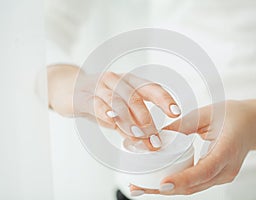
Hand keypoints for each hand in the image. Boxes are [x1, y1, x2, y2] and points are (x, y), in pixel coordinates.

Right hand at [47, 64, 180, 149]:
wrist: (67, 89)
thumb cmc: (99, 100)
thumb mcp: (118, 112)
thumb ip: (131, 125)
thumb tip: (149, 143)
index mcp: (129, 82)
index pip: (151, 88)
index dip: (164, 99)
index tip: (176, 112)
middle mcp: (116, 81)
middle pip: (136, 97)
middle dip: (147, 119)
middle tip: (154, 139)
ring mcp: (99, 86)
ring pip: (118, 101)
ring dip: (129, 120)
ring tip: (138, 135)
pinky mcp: (83, 96)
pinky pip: (97, 103)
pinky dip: (106, 112)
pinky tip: (112, 121)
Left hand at [130, 99, 255, 194]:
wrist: (254, 124)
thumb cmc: (234, 115)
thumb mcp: (208, 113)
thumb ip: (183, 125)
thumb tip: (157, 136)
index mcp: (227, 149)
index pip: (205, 170)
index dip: (183, 179)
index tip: (163, 184)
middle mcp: (226, 169)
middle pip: (194, 186)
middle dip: (164, 190)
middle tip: (138, 188)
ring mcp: (223, 175)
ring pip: (192, 189)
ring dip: (167, 190)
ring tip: (142, 187)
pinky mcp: (217, 176)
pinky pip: (195, 184)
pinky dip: (176, 185)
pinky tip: (160, 183)